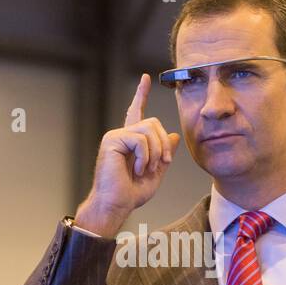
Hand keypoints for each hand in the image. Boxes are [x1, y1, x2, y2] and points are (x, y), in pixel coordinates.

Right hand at [74, 74, 180, 236]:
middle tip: (162, 164)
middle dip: (164, 144)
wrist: (115, 205)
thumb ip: (164, 155)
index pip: (137, 112)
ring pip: (148, 129)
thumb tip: (173, 134)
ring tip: (146, 170)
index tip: (145, 79)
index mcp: (131, 141)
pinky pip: (140, 140)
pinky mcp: (111, 140)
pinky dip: (145, 157)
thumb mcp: (155, 174)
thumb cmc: (131, 194)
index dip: (141, 95)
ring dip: (155, 152)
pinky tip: (136, 170)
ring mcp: (115, 136)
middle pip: (153, 122)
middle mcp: (122, 135)